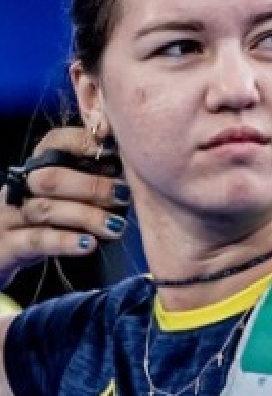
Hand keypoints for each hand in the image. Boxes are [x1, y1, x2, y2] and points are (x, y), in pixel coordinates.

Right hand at [0, 127, 127, 288]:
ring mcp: (10, 216)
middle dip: (91, 186)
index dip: (84, 142)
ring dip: (86, 216)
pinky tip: (89, 244)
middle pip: (50, 177)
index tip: (115, 150)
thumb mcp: (68, 197)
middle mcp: (20, 188)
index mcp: (37, 168)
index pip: (55, 143)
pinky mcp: (7, 246)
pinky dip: (65, 241)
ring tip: (116, 226)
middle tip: (124, 196)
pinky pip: (36, 240)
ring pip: (44, 209)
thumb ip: (93, 179)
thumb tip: (135, 170)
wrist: (4, 252)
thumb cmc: (49, 222)